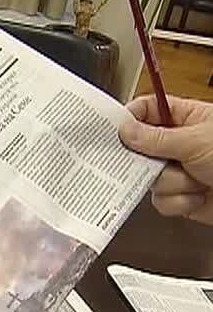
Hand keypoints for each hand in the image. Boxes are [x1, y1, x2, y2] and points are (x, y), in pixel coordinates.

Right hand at [119, 95, 212, 223]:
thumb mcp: (196, 141)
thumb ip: (156, 138)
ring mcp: (179, 170)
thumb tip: (124, 130)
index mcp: (185, 118)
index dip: (128, 120)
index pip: (146, 111)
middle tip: (151, 162)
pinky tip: (198, 195)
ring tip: (195, 179)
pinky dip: (179, 201)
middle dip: (147, 161)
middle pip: (140, 148)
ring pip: (149, 178)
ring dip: (172, 183)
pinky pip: (161, 200)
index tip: (114, 131)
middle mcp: (179, 144)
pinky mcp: (182, 196)